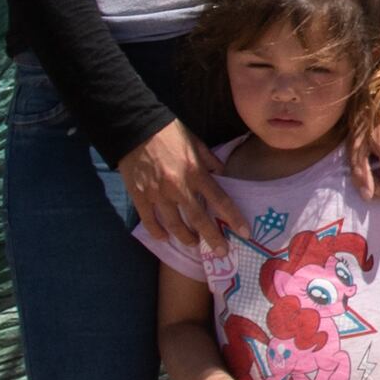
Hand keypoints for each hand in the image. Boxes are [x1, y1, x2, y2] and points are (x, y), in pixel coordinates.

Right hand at [121, 122, 238, 254]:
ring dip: (186, 237)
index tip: (244, 233)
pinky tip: (165, 237)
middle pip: (198, 219)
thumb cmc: (168, 133)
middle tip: (221, 251)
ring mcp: (157, 194)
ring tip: (193, 242)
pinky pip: (150, 222)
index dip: (234, 218)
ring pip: (174, 225)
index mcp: (195, 172)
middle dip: (212, 238)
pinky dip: (158, 232)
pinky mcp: (140, 197)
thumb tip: (223, 176)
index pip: (220, 200)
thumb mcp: (196, 143)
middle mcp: (178, 187)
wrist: (135, 128)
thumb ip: (210, 162)